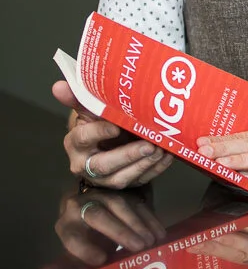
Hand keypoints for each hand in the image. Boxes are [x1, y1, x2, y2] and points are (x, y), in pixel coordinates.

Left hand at [52, 187, 166, 266]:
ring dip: (139, 224)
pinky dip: (150, 219)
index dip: (85, 248)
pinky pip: (138, 202)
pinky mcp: (123, 191)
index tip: (101, 259)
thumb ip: (70, 263)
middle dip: (119, 231)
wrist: (92, 205)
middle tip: (138, 247)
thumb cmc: (85, 235)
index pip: (72, 235)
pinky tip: (159, 233)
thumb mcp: (77, 249)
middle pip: (98, 215)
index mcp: (67, 224)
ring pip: (120, 205)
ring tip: (151, 242)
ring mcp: (104, 194)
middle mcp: (81, 205)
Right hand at [53, 80, 173, 188]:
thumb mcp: (88, 109)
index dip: (99, 133)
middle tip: (148, 145)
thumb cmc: (97, 123)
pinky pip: (139, 180)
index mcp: (76, 143)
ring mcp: (105, 177)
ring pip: (121, 178)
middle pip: (103, 165)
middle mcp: (86, 164)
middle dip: (127, 156)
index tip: (116, 127)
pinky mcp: (124, 182)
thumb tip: (59, 86)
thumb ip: (78, 97)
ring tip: (160, 150)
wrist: (104, 142)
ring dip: (143, 165)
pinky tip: (167, 156)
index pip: (83, 139)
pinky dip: (155, 169)